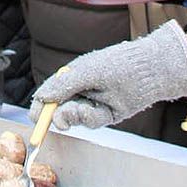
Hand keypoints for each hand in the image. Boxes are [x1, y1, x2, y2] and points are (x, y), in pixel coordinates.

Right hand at [29, 21, 186, 129]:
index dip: (40, 106)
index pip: (48, 93)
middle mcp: (78, 92)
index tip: (35, 118)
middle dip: (57, 115)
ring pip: (74, 117)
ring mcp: (91, 104)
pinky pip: (91, 122)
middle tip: (60, 120)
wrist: (151, 71)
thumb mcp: (87, 72)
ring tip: (85, 109)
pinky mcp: (105, 115)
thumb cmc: (117, 64)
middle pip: (58, 109)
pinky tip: (99, 110)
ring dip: (76, 116)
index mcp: (69, 77)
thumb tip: (41, 97)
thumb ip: (63, 85)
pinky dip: (91, 118)